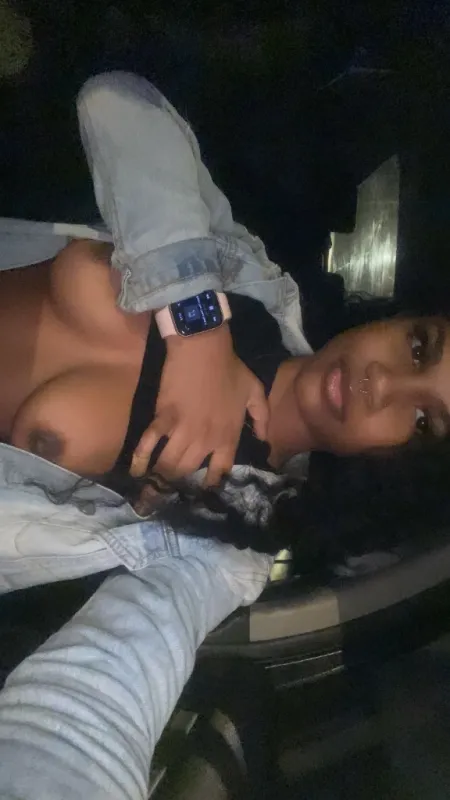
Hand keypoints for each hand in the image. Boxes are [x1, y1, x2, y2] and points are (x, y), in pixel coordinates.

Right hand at [130, 323, 268, 485]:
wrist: (203, 348)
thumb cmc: (230, 367)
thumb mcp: (255, 391)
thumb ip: (262, 417)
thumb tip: (263, 439)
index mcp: (228, 435)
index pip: (221, 471)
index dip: (211, 484)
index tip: (202, 491)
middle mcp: (206, 440)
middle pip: (189, 472)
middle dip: (179, 485)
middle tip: (170, 490)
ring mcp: (183, 430)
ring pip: (170, 464)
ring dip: (161, 477)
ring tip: (152, 486)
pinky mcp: (164, 418)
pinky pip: (150, 444)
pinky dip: (141, 459)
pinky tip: (136, 470)